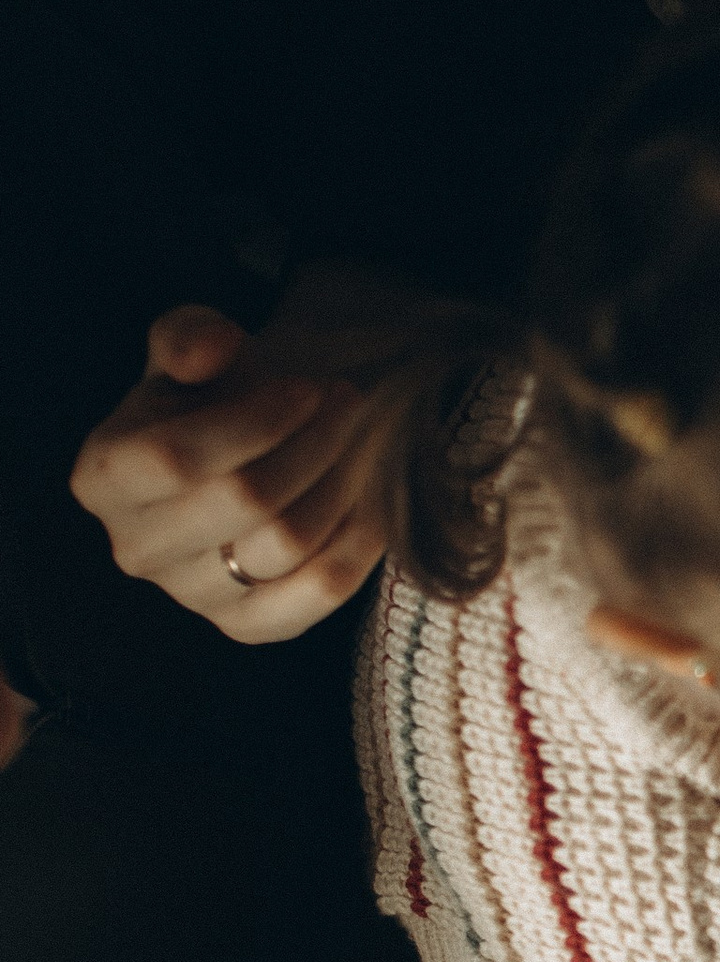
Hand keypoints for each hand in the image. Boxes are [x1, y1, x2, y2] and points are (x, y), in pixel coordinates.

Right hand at [69, 269, 418, 642]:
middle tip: (351, 403)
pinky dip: (359, 543)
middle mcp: (136, 549)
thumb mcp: (191, 348)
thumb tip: (209, 348)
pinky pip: (319, 592)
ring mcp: (191, 598)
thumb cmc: (209, 395)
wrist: (239, 456)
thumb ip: (190, 335)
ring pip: (287, 545)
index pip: (176, 458)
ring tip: (364, 440)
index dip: (255, 422)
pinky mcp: (248, 626)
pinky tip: (374, 498)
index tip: (309, 388)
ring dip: (343, 483)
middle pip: (244, 501)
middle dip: (313, 443)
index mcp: (103, 478)